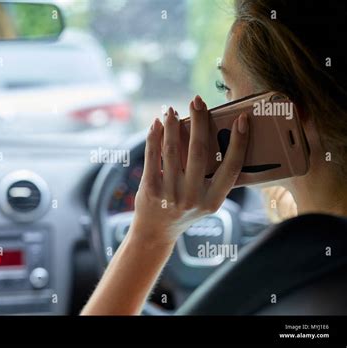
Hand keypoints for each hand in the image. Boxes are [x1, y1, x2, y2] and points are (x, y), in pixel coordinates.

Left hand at [131, 95, 248, 246]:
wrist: (155, 231)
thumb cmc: (184, 210)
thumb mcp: (205, 201)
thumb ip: (212, 177)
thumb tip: (214, 135)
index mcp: (214, 201)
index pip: (232, 168)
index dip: (239, 142)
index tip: (242, 119)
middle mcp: (194, 198)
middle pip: (200, 152)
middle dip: (199, 122)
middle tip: (197, 100)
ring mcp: (170, 195)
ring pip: (173, 151)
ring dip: (172, 125)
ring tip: (172, 110)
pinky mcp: (150, 189)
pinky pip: (153, 156)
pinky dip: (154, 136)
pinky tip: (156, 124)